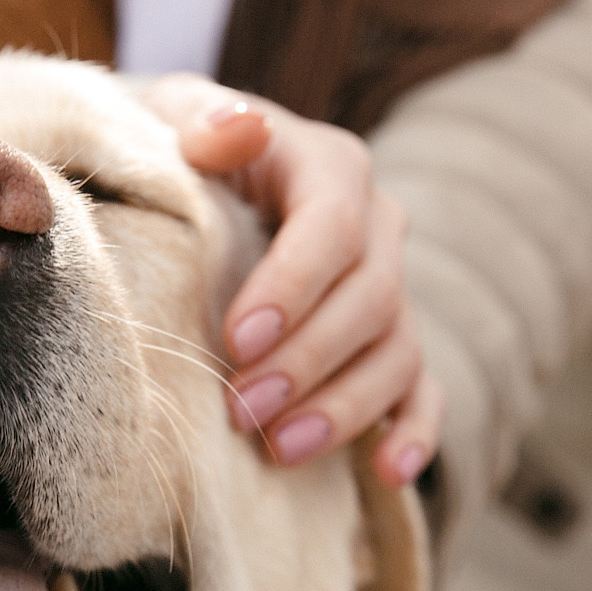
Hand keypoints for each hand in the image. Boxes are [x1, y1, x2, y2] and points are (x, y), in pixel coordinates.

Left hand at [142, 75, 441, 487]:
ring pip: (397, 353)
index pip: (332, 225)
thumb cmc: (172, 154)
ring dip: (343, 407)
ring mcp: (388, 290)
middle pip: (371, 298)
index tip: (238, 339)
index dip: (293, 285)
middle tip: (241, 409)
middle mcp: (375, 226)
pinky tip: (387, 472)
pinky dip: (413, 433)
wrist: (191, 190)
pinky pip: (421, 391)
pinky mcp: (389, 345)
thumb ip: (198, 118)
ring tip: (279, 449)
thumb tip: (233, 129)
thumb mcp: (170, 117)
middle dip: (307, 360)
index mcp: (327, 166)